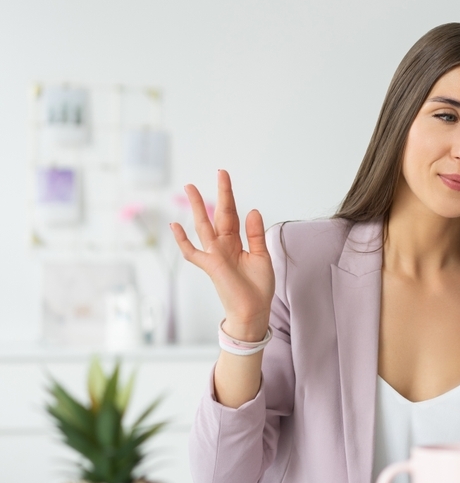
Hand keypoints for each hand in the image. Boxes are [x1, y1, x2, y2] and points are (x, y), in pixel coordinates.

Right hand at [170, 170, 274, 341]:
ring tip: (190, 187)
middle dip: (219, 194)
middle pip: (219, 214)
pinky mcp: (210, 265)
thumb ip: (255, 234)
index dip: (229, 196)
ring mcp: (214, 254)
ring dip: (198, 206)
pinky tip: (175, 225)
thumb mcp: (261, 256)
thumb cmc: (257, 287)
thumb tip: (253, 210)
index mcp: (236, 242)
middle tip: (219, 172)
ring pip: (203, 225)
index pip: (232, 214)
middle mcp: (223, 245)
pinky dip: (183, 240)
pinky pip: (192, 252)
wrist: (254, 310)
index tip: (224, 176)